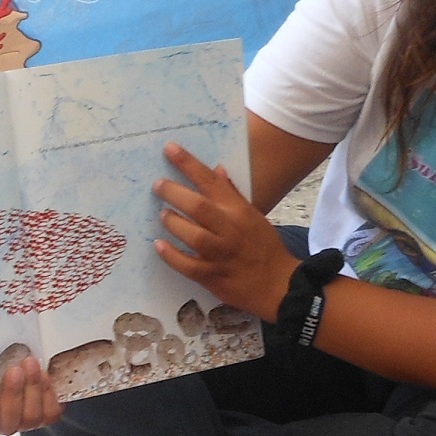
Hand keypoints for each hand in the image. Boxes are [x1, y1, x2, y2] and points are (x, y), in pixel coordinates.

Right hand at [0, 353, 63, 435]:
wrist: (12, 369)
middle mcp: (0, 429)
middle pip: (8, 424)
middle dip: (13, 394)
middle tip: (15, 371)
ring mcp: (23, 425)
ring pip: (31, 417)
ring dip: (32, 388)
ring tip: (30, 364)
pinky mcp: (44, 418)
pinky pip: (50, 412)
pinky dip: (48, 392)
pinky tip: (43, 374)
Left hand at [155, 143, 295, 320]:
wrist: (278, 285)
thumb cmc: (264, 247)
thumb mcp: (252, 215)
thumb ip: (232, 194)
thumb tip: (216, 170)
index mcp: (239, 212)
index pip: (211, 182)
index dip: (189, 164)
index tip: (169, 149)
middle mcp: (229, 230)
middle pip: (199, 207)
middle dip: (174, 193)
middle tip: (158, 185)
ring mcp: (220, 255)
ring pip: (193, 235)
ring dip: (173, 222)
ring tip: (163, 215)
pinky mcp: (211, 277)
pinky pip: (187, 265)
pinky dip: (171, 255)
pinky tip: (159, 245)